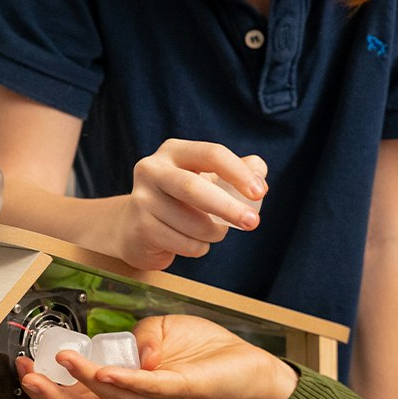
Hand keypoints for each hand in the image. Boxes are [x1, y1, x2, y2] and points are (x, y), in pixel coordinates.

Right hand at [19, 315, 298, 398]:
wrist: (251, 366)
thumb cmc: (206, 352)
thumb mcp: (162, 333)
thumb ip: (138, 337)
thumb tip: (125, 345)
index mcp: (129, 395)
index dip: (50, 390)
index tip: (25, 368)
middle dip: (52, 396)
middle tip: (28, 376)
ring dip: (82, 382)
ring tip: (61, 362)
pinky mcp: (182, 391)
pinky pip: (147, 389)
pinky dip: (123, 382)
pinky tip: (102, 373)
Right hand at [111, 140, 267, 270]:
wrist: (136, 228)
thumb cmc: (183, 200)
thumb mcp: (210, 179)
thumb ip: (241, 172)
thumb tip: (261, 181)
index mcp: (175, 151)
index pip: (212, 154)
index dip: (239, 173)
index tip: (260, 193)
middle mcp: (152, 169)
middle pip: (194, 188)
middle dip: (228, 208)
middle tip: (253, 223)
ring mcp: (142, 199)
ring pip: (193, 223)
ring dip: (214, 233)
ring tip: (214, 232)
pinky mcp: (140, 227)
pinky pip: (183, 243)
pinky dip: (199, 247)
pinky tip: (192, 242)